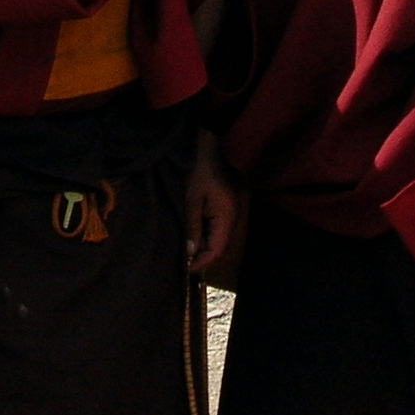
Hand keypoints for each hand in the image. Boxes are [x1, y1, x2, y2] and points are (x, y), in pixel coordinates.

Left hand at [185, 131, 241, 272]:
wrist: (205, 146)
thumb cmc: (197, 170)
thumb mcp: (191, 200)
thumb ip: (191, 227)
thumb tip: (190, 253)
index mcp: (227, 216)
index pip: (218, 248)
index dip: (203, 261)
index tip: (186, 268)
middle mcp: (232, 216)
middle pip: (219, 244)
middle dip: (201, 254)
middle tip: (181, 260)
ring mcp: (229, 210)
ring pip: (217, 236)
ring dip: (201, 243)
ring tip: (183, 249)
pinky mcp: (224, 205)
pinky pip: (215, 226)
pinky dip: (203, 232)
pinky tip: (189, 233)